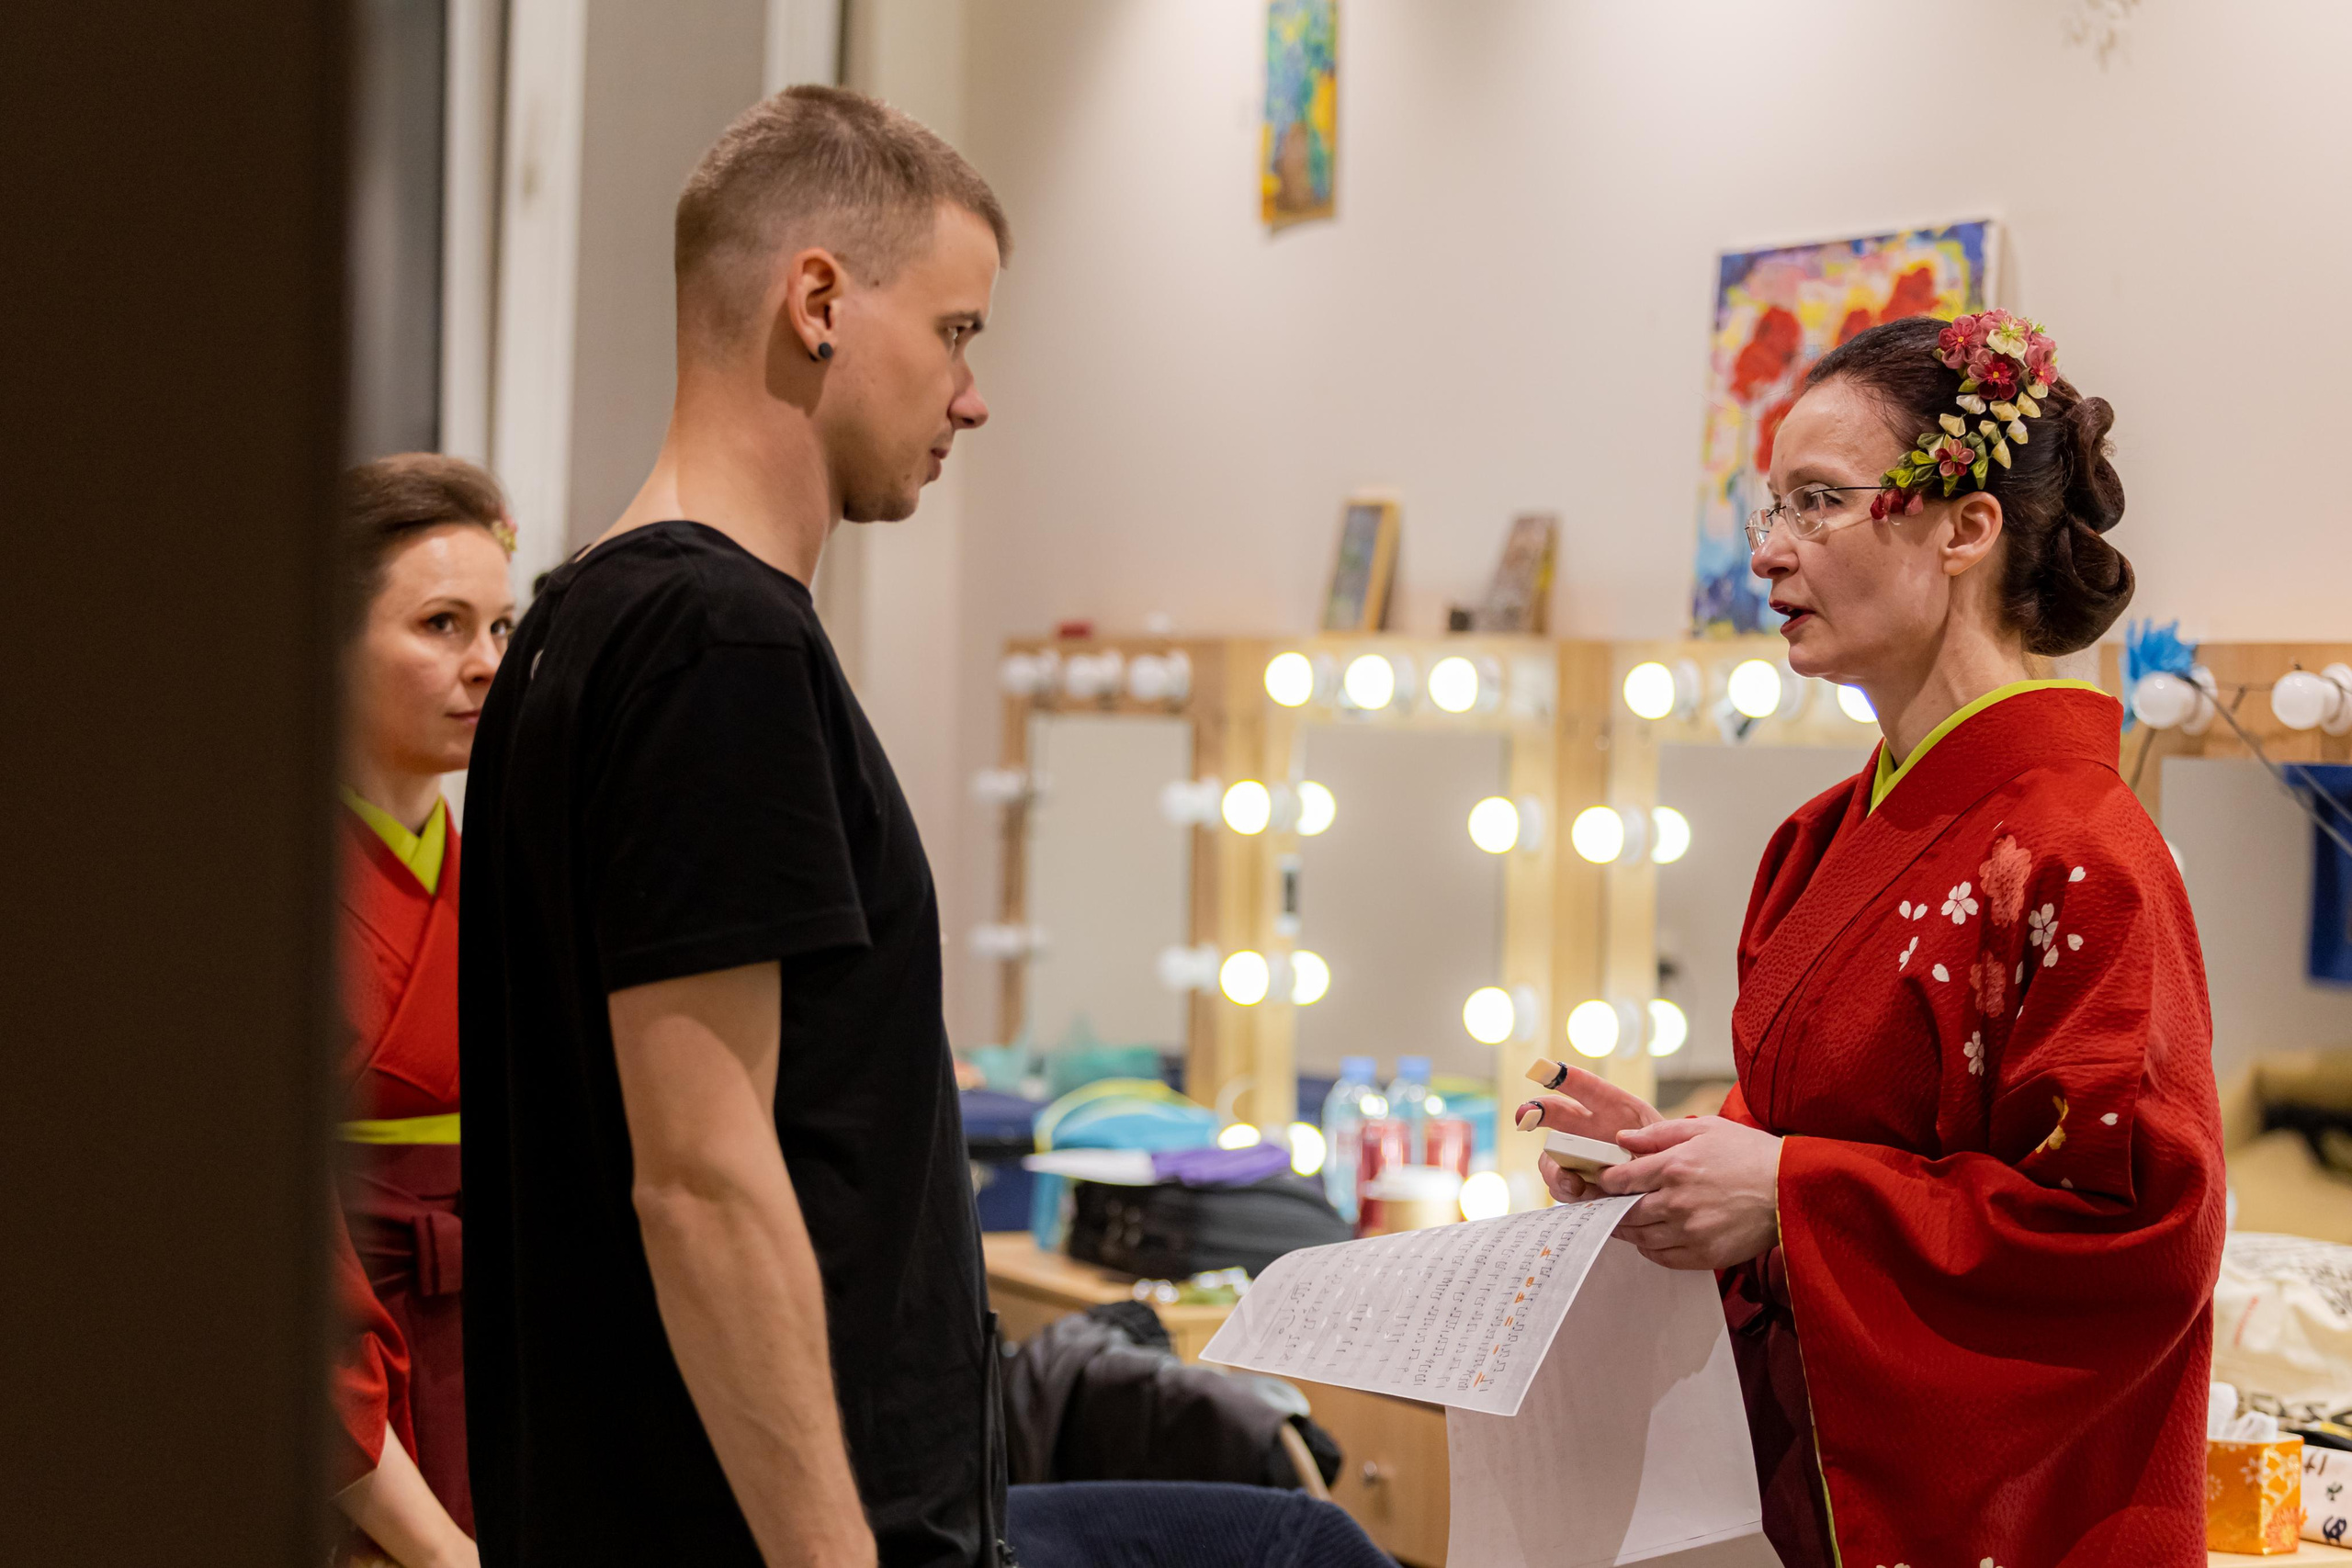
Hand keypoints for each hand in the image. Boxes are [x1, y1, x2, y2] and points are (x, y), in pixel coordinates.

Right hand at [1523, 1064, 1662, 1203]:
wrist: (1673, 1189)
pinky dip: (1566, 1191)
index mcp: (1613, 1108)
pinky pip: (1560, 1187)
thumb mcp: (1668, 1140)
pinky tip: (1581, 1195)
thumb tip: (1620, 1143)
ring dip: (1554, 1168)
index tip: (1544, 1069)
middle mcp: (1589, 1128)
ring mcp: (1580, 1157)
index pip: (1586, 1086)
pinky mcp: (1578, 1184)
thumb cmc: (1671, 1157)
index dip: (1564, 1077)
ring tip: (1573, 1183)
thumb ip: (1649, 1138)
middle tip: (1524, 1115)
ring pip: (1550, 1157)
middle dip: (1536, 1111)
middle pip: (1555, 1114)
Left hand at [1596, 1117, 1781, 1270]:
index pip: (1620, 1180)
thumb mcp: (1705, 1128)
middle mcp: (1677, 1202)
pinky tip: (1652, 1239)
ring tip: (1624, 1222)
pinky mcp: (1705, 1255)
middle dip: (1610, 1207)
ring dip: (1628, 1230)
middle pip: (1624, 1212)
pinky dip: (1651, 1249)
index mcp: (1674, 1167)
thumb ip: (1659, 1133)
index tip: (1602, 1181)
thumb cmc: (1750, 1154)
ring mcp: (1690, 1232)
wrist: (1792, 1189)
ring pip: (1640, 1237)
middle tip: (1605, 1205)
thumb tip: (1622, 1139)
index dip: (1605, 1181)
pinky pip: (1663, 1258)